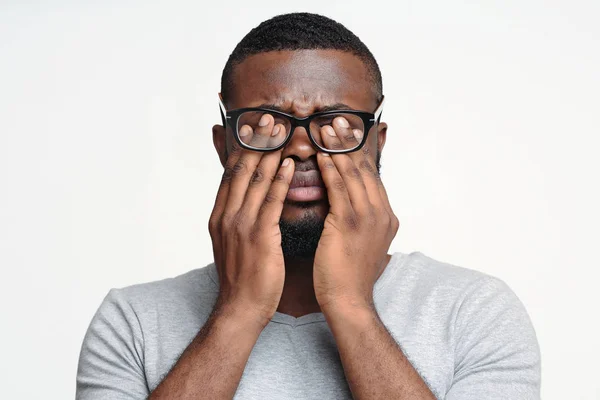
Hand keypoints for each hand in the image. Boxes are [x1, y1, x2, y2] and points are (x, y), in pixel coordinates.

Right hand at [209, 114, 293, 326]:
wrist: (240, 308)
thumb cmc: (242, 278)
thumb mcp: (232, 243)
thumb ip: (238, 218)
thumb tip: (248, 200)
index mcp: (219, 216)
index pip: (230, 174)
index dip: (242, 148)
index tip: (253, 129)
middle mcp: (226, 215)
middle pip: (240, 170)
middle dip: (255, 143)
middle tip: (268, 119)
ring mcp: (240, 225)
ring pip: (255, 180)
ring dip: (270, 154)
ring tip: (281, 132)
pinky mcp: (259, 236)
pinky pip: (271, 201)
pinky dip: (279, 180)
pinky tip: (288, 164)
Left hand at [313, 117, 398, 311]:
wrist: (348, 300)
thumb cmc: (347, 274)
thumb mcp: (359, 241)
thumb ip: (357, 219)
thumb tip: (345, 204)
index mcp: (386, 216)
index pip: (371, 176)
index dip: (358, 152)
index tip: (346, 133)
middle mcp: (382, 213)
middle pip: (365, 169)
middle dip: (349, 143)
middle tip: (337, 121)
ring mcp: (369, 217)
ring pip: (353, 174)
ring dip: (338, 149)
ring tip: (327, 129)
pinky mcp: (351, 223)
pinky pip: (339, 189)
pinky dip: (331, 169)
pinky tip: (321, 155)